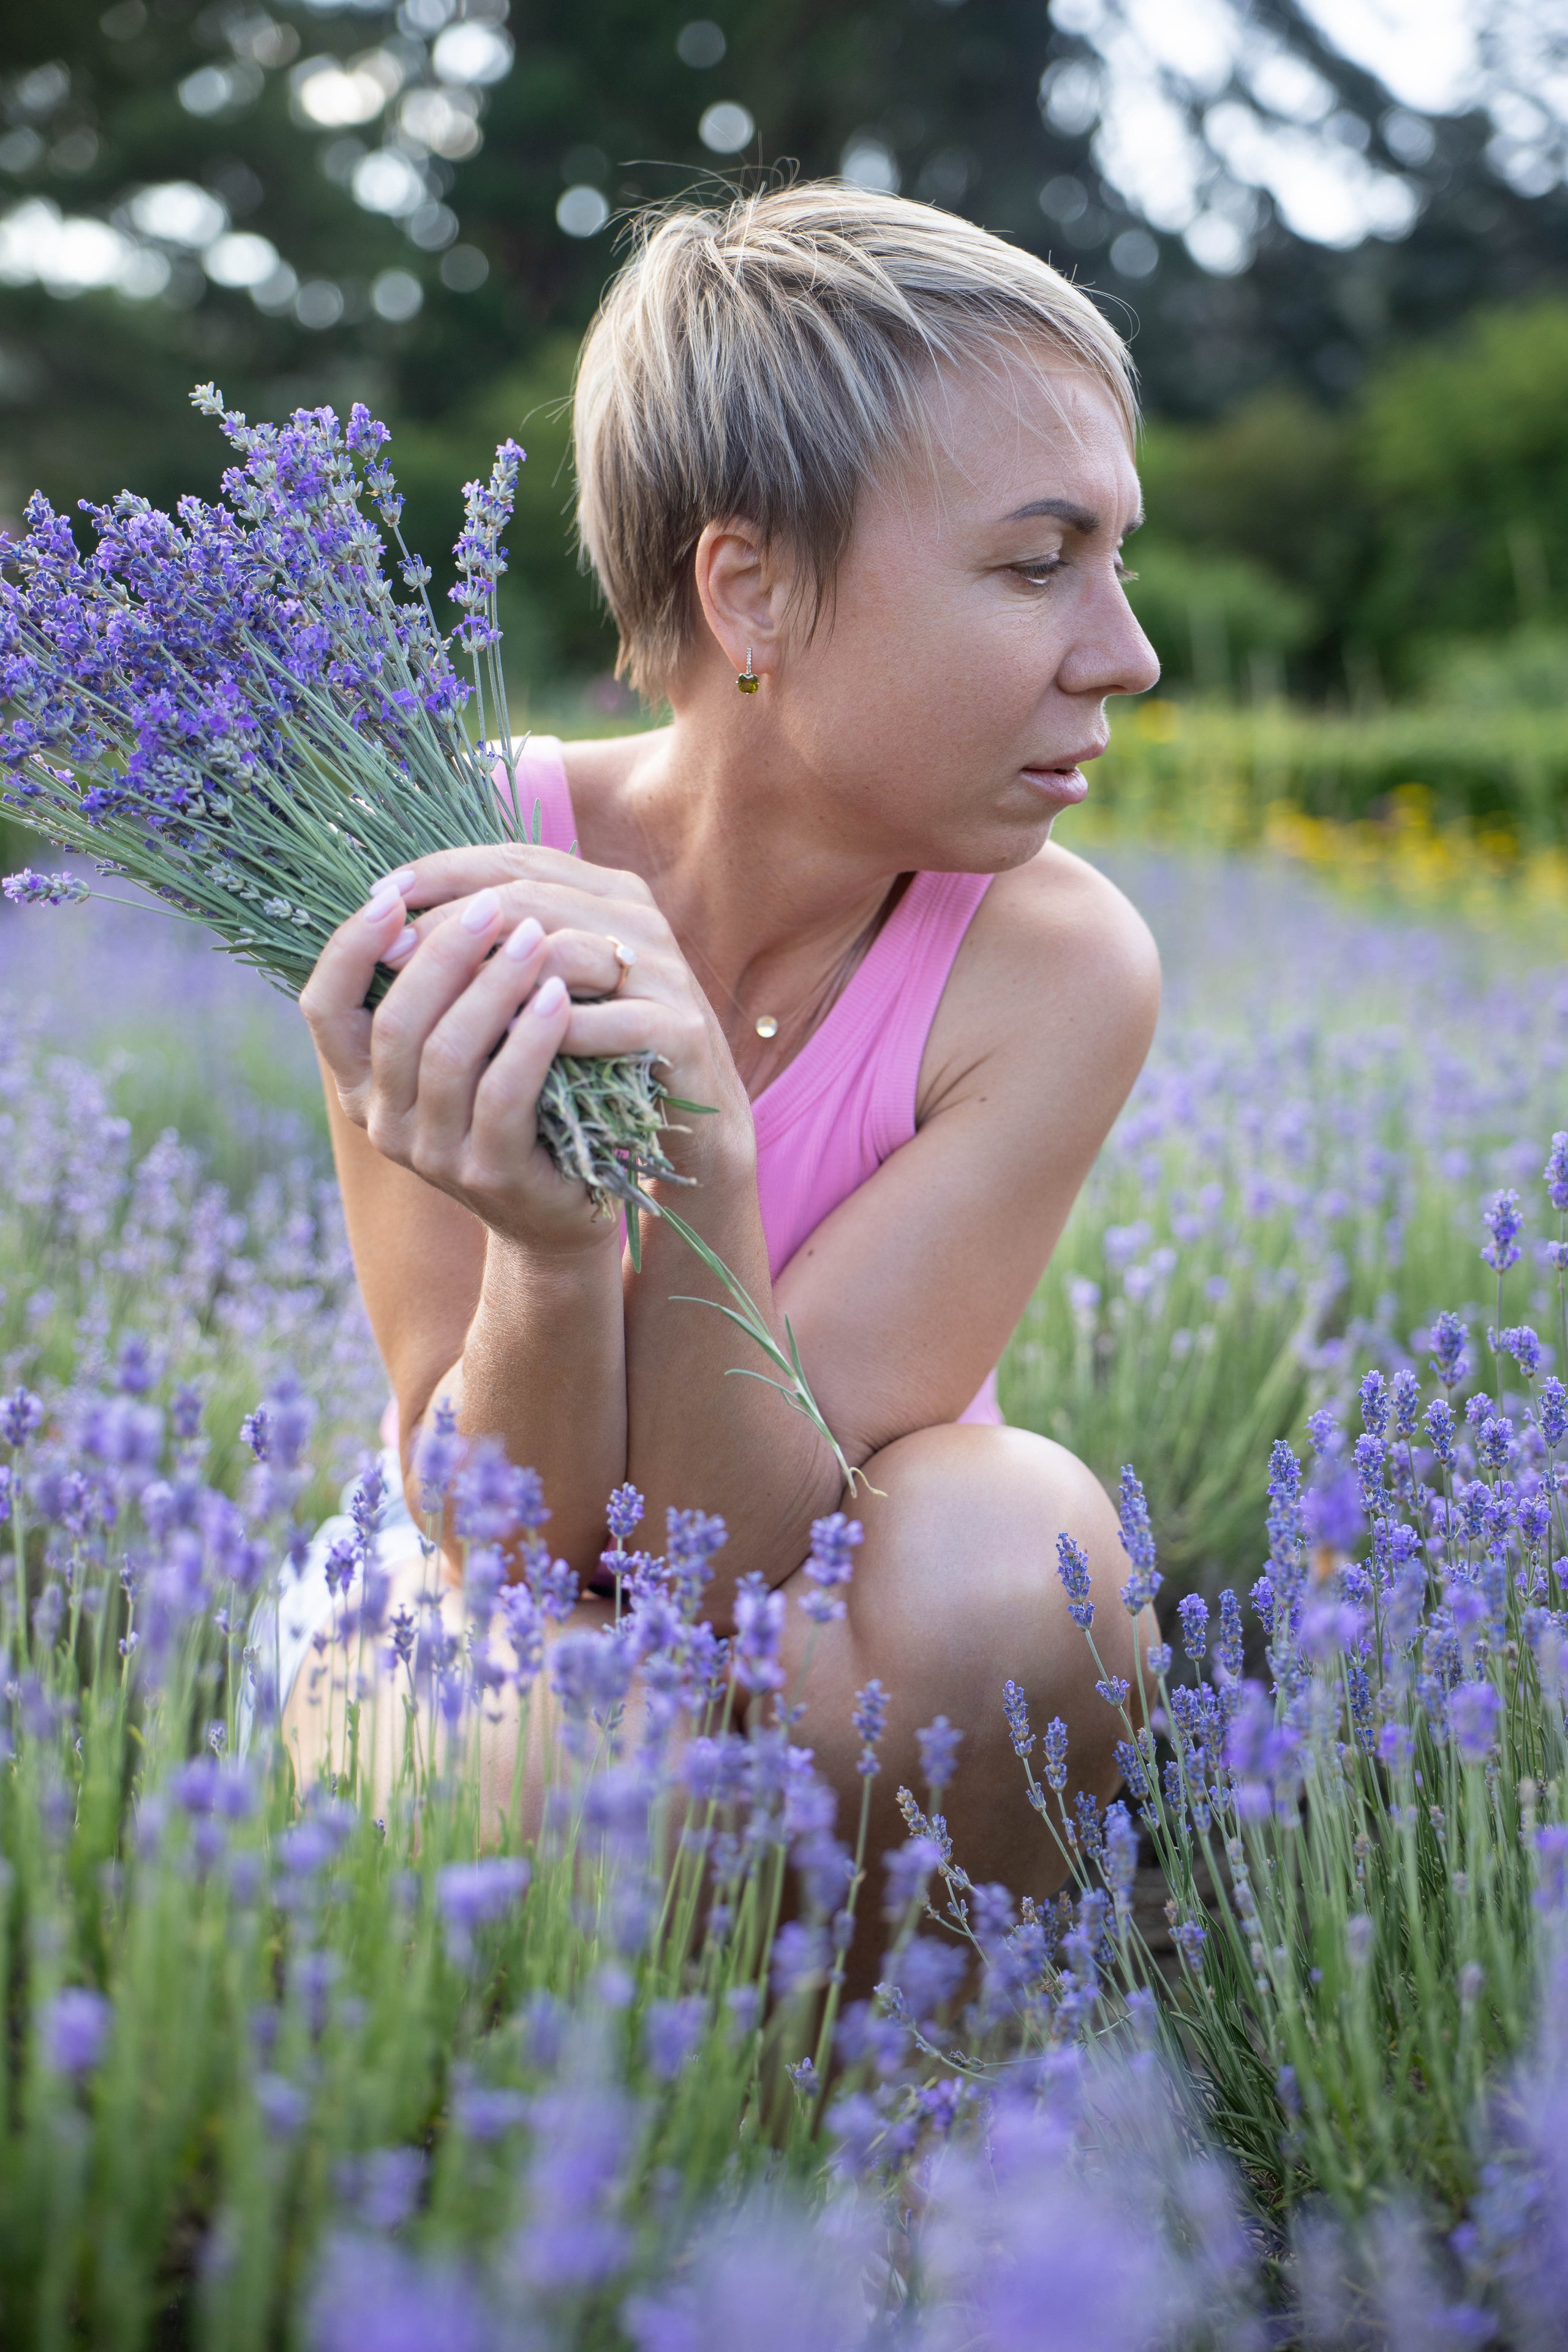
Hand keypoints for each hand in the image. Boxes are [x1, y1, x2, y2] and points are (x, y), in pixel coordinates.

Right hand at [300, 844, 746, 1252]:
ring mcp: (430, 1155)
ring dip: (492, 986)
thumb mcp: (460, 1047)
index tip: (391, 893)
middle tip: (491, 905)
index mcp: (359, 1082)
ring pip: (446, 1054)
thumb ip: (433, 989)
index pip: (322, 1007)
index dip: (349, 947)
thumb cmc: (511, 1104)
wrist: (556, 1211)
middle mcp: (381, 1122)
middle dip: (442, 953)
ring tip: (535, 937)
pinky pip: (502, 1095)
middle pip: (394, 1020)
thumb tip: (416, 885)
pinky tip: (560, 997)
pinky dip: (530, 1039)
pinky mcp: (489, 1174)